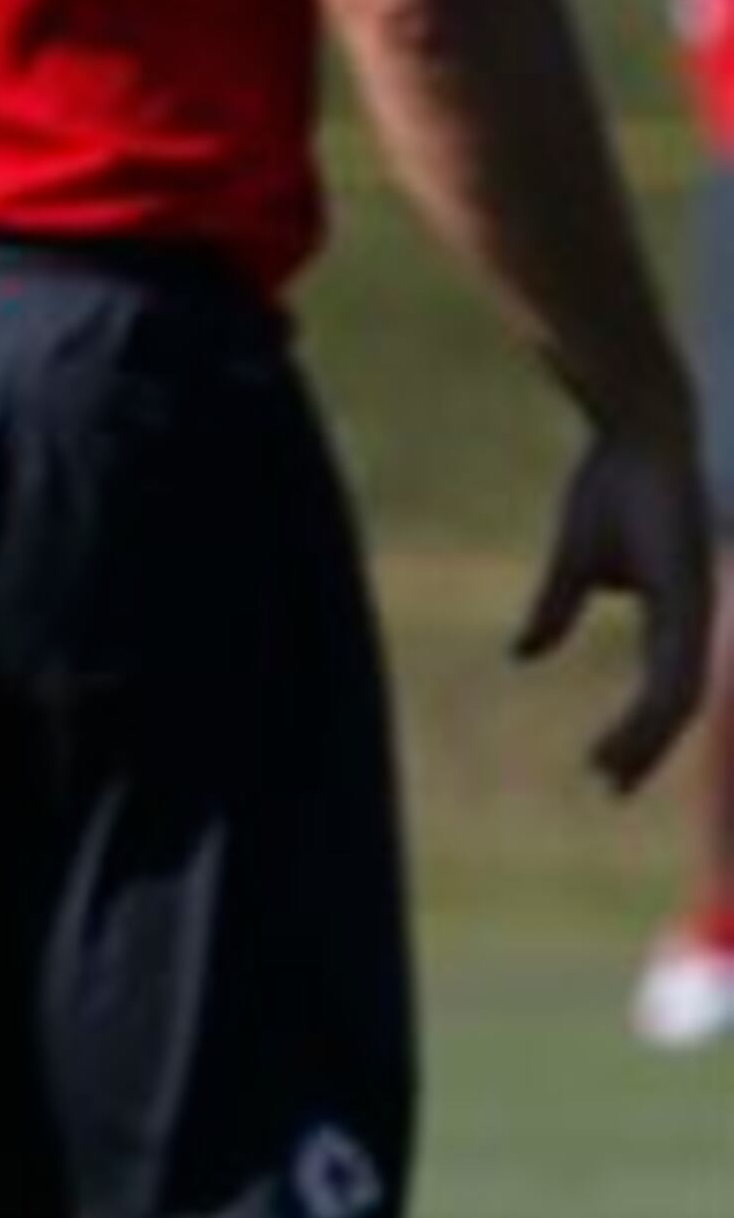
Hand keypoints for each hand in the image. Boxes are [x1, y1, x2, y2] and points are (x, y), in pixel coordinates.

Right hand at [508, 430, 717, 792]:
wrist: (641, 430)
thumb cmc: (614, 483)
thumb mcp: (576, 560)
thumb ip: (557, 609)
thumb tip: (523, 657)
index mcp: (674, 611)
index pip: (664, 687)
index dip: (636, 729)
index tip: (602, 768)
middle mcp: (691, 617)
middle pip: (676, 702)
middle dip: (643, 748)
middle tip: (608, 787)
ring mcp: (695, 608)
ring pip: (680, 696)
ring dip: (645, 739)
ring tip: (610, 771)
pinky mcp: (688, 595)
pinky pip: (677, 665)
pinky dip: (653, 706)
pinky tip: (634, 720)